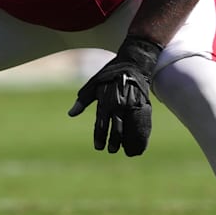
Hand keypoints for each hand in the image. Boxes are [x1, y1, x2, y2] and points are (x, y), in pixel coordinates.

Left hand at [68, 35, 161, 156]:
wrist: (133, 63)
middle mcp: (119, 104)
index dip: (100, 136)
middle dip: (114, 141)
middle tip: (110, 150)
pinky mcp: (144, 105)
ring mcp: (133, 105)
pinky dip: (141, 136)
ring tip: (126, 151)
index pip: (102, 123)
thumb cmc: (110, 74)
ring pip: (131, 128)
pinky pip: (142, 124)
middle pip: (117, 128)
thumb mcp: (93, 84)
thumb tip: (71, 114)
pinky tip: (139, 145)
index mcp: (106, 100)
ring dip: (128, 142)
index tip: (99, 147)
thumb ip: (83, 100)